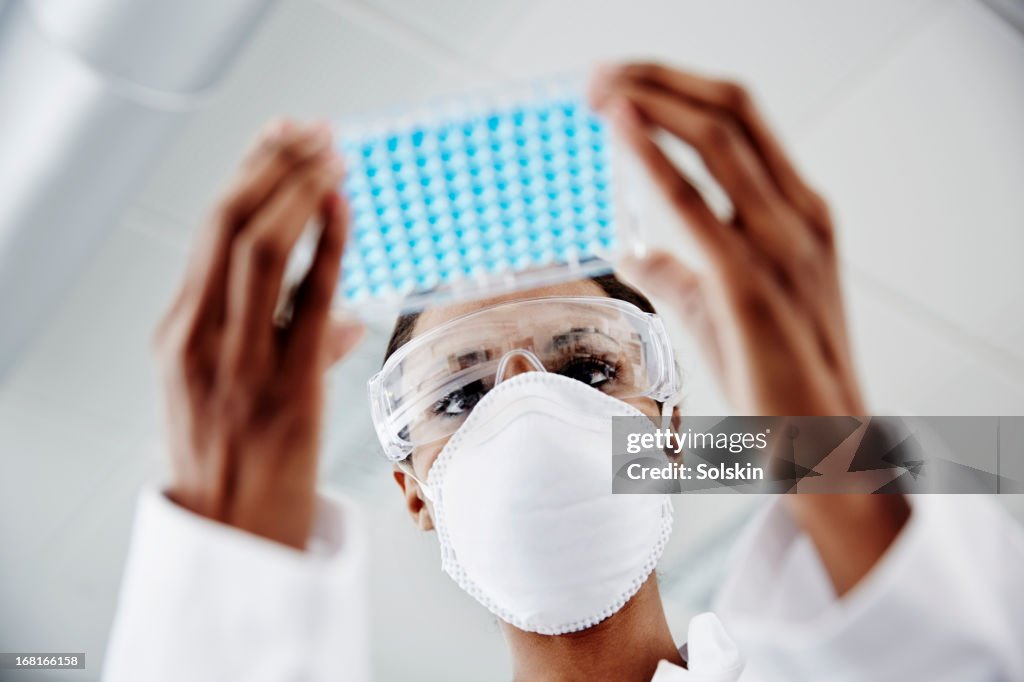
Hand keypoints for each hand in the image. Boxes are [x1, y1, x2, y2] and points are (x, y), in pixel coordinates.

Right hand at [153, 119, 363, 548]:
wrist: (231, 537)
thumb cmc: (233, 461)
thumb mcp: (227, 394)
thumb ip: (275, 345)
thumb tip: (343, 322)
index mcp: (178, 334)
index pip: (210, 233)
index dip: (248, 175)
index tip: (280, 136)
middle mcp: (198, 339)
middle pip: (228, 225)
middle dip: (271, 167)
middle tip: (311, 129)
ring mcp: (237, 363)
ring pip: (258, 250)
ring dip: (298, 191)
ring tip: (332, 153)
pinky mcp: (285, 389)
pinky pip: (307, 300)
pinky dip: (325, 244)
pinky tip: (343, 204)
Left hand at [590, 63, 863, 415]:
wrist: (819, 436)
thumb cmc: (774, 372)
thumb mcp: (720, 306)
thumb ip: (678, 271)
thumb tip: (634, 251)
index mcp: (798, 211)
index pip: (740, 121)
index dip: (680, 91)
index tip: (625, 84)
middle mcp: (797, 214)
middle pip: (729, 111)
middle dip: (659, 80)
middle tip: (600, 75)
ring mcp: (781, 244)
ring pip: (718, 139)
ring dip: (651, 102)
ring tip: (600, 89)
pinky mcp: (751, 284)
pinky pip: (698, 205)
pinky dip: (656, 157)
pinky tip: (623, 129)